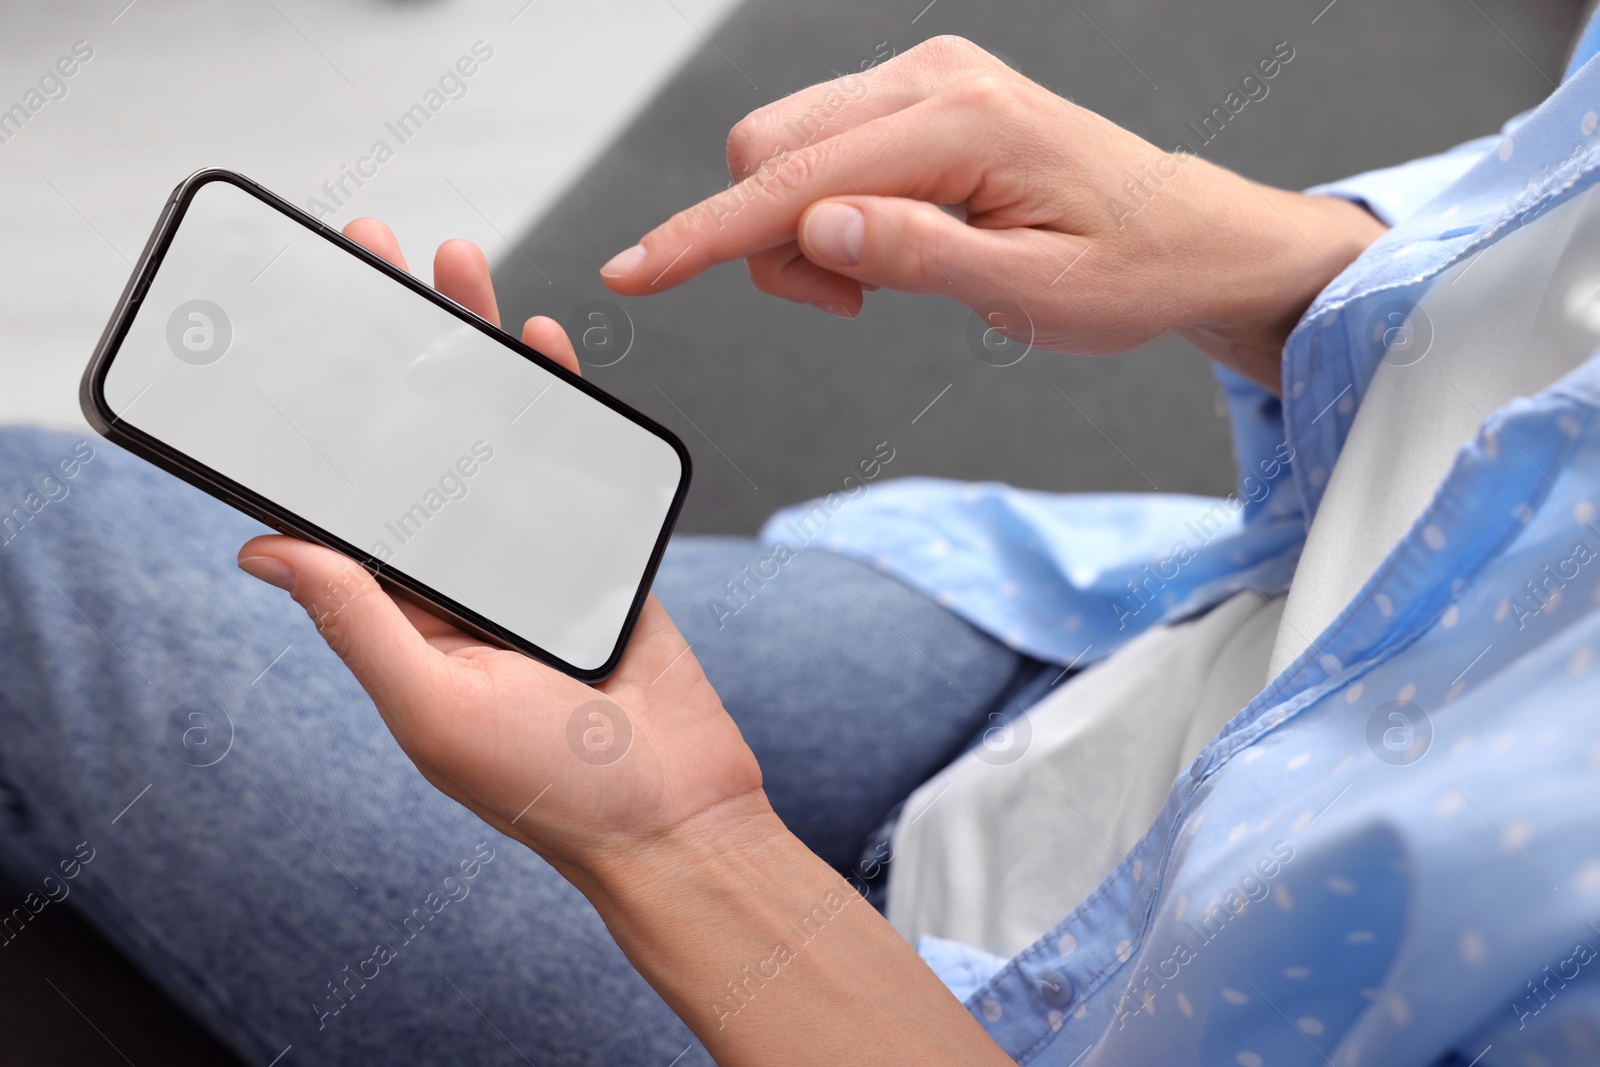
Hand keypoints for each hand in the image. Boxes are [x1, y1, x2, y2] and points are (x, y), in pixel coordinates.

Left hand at [236, 220, 765, 886]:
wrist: (678, 811)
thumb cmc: (554, 786)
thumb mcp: (436, 707)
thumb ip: (360, 621)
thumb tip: (265, 548)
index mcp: (401, 612)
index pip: (344, 498)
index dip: (320, 415)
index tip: (299, 336)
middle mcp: (456, 573)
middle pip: (415, 441)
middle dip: (394, 347)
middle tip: (372, 254)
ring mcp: (528, 553)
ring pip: (489, 433)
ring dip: (471, 350)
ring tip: (453, 265)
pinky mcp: (597, 545)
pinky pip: (567, 458)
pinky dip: (554, 398)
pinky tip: (536, 343)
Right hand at [597, 35, 1384, 390]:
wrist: (1185, 237)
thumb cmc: (1127, 269)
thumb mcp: (1031, 295)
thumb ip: (917, 257)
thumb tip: (813, 230)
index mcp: (963, 122)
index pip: (794, 180)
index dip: (703, 236)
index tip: (633, 271)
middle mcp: (933, 79)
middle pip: (768, 151)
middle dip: (772, 243)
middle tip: (851, 303)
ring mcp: (925, 80)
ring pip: (785, 151)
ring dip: (800, 232)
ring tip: (882, 279)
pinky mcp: (921, 97)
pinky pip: (822, 149)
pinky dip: (828, 211)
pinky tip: (887, 242)